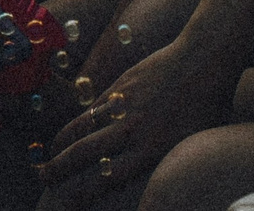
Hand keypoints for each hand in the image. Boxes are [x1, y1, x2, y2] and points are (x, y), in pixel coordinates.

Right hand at [36, 40, 234, 210]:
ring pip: (83, 128)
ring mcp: (124, 104)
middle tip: (43, 180)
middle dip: (60, 170)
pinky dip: (77, 122)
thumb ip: (169, 158)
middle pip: (85, 154)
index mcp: (152, 148)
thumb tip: (163, 180)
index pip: (107, 178)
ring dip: (62, 146)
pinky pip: (94, 107)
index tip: (67, 204)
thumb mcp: (195, 142)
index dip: (82, 193)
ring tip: (48, 158)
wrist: (204, 56)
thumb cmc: (210, 103)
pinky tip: (69, 131)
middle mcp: (133, 129)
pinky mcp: (122, 84)